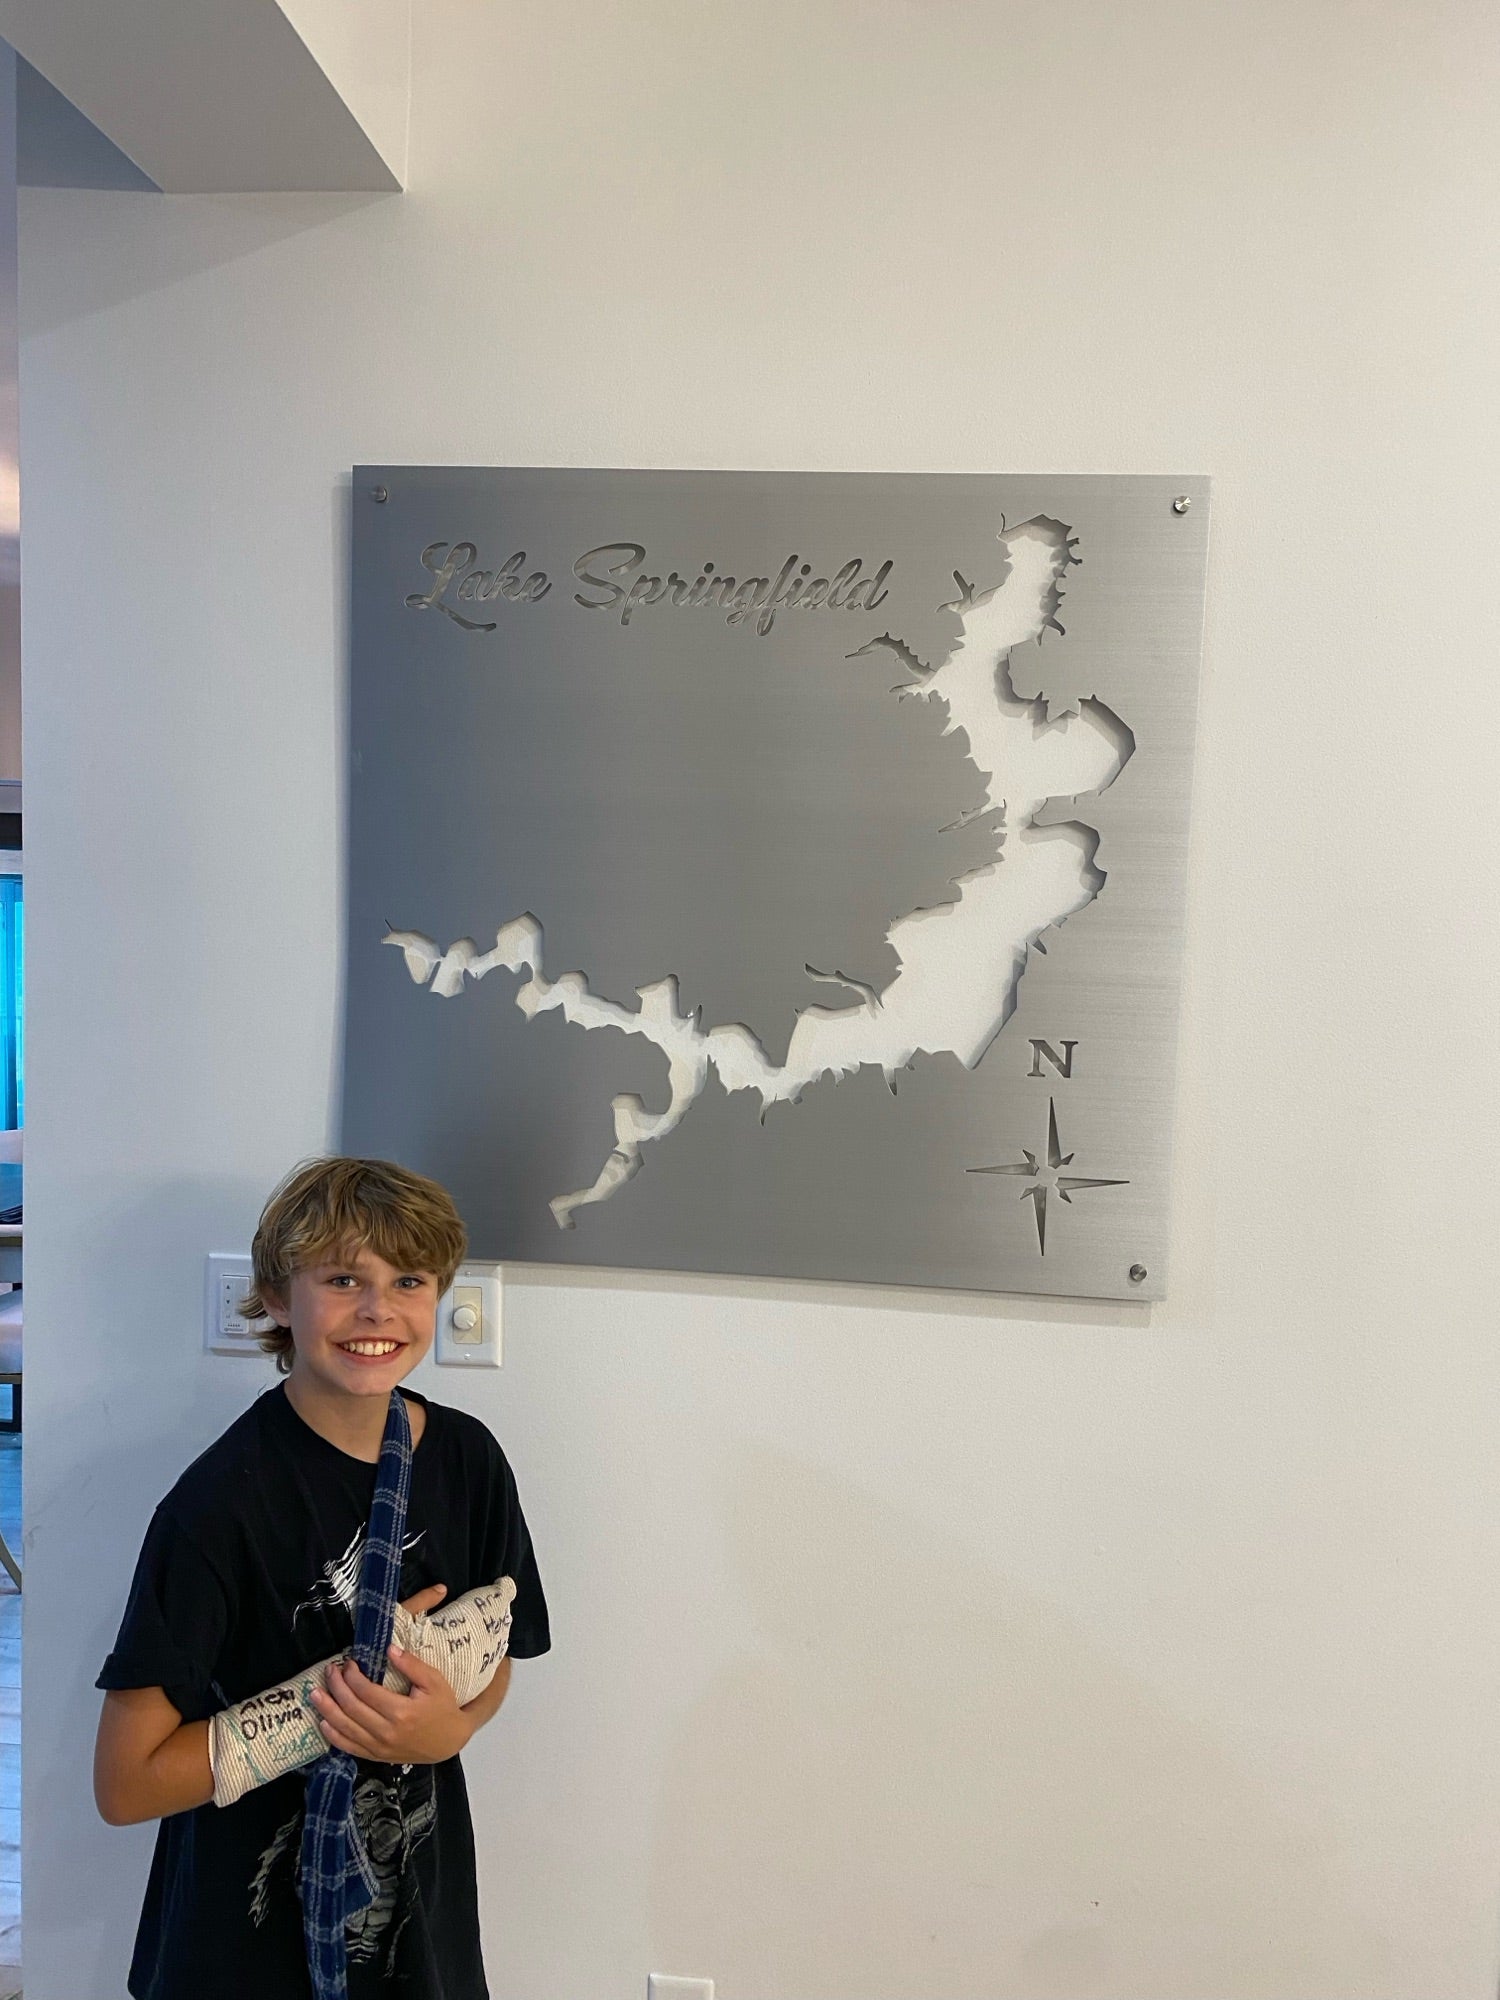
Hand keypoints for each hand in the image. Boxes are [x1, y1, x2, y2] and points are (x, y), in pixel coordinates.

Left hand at [311, 1646, 473, 1765]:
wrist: (449, 1741)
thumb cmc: (443, 1707)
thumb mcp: (434, 1681)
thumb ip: (412, 1665)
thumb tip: (389, 1649)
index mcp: (401, 1712)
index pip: (366, 1692)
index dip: (352, 1676)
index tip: (348, 1663)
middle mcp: (386, 1732)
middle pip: (352, 1709)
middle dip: (336, 1687)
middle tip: (329, 1671)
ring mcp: (379, 1747)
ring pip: (345, 1729)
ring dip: (327, 1710)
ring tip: (315, 1694)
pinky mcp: (376, 1756)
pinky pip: (349, 1747)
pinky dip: (333, 1736)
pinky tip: (323, 1722)